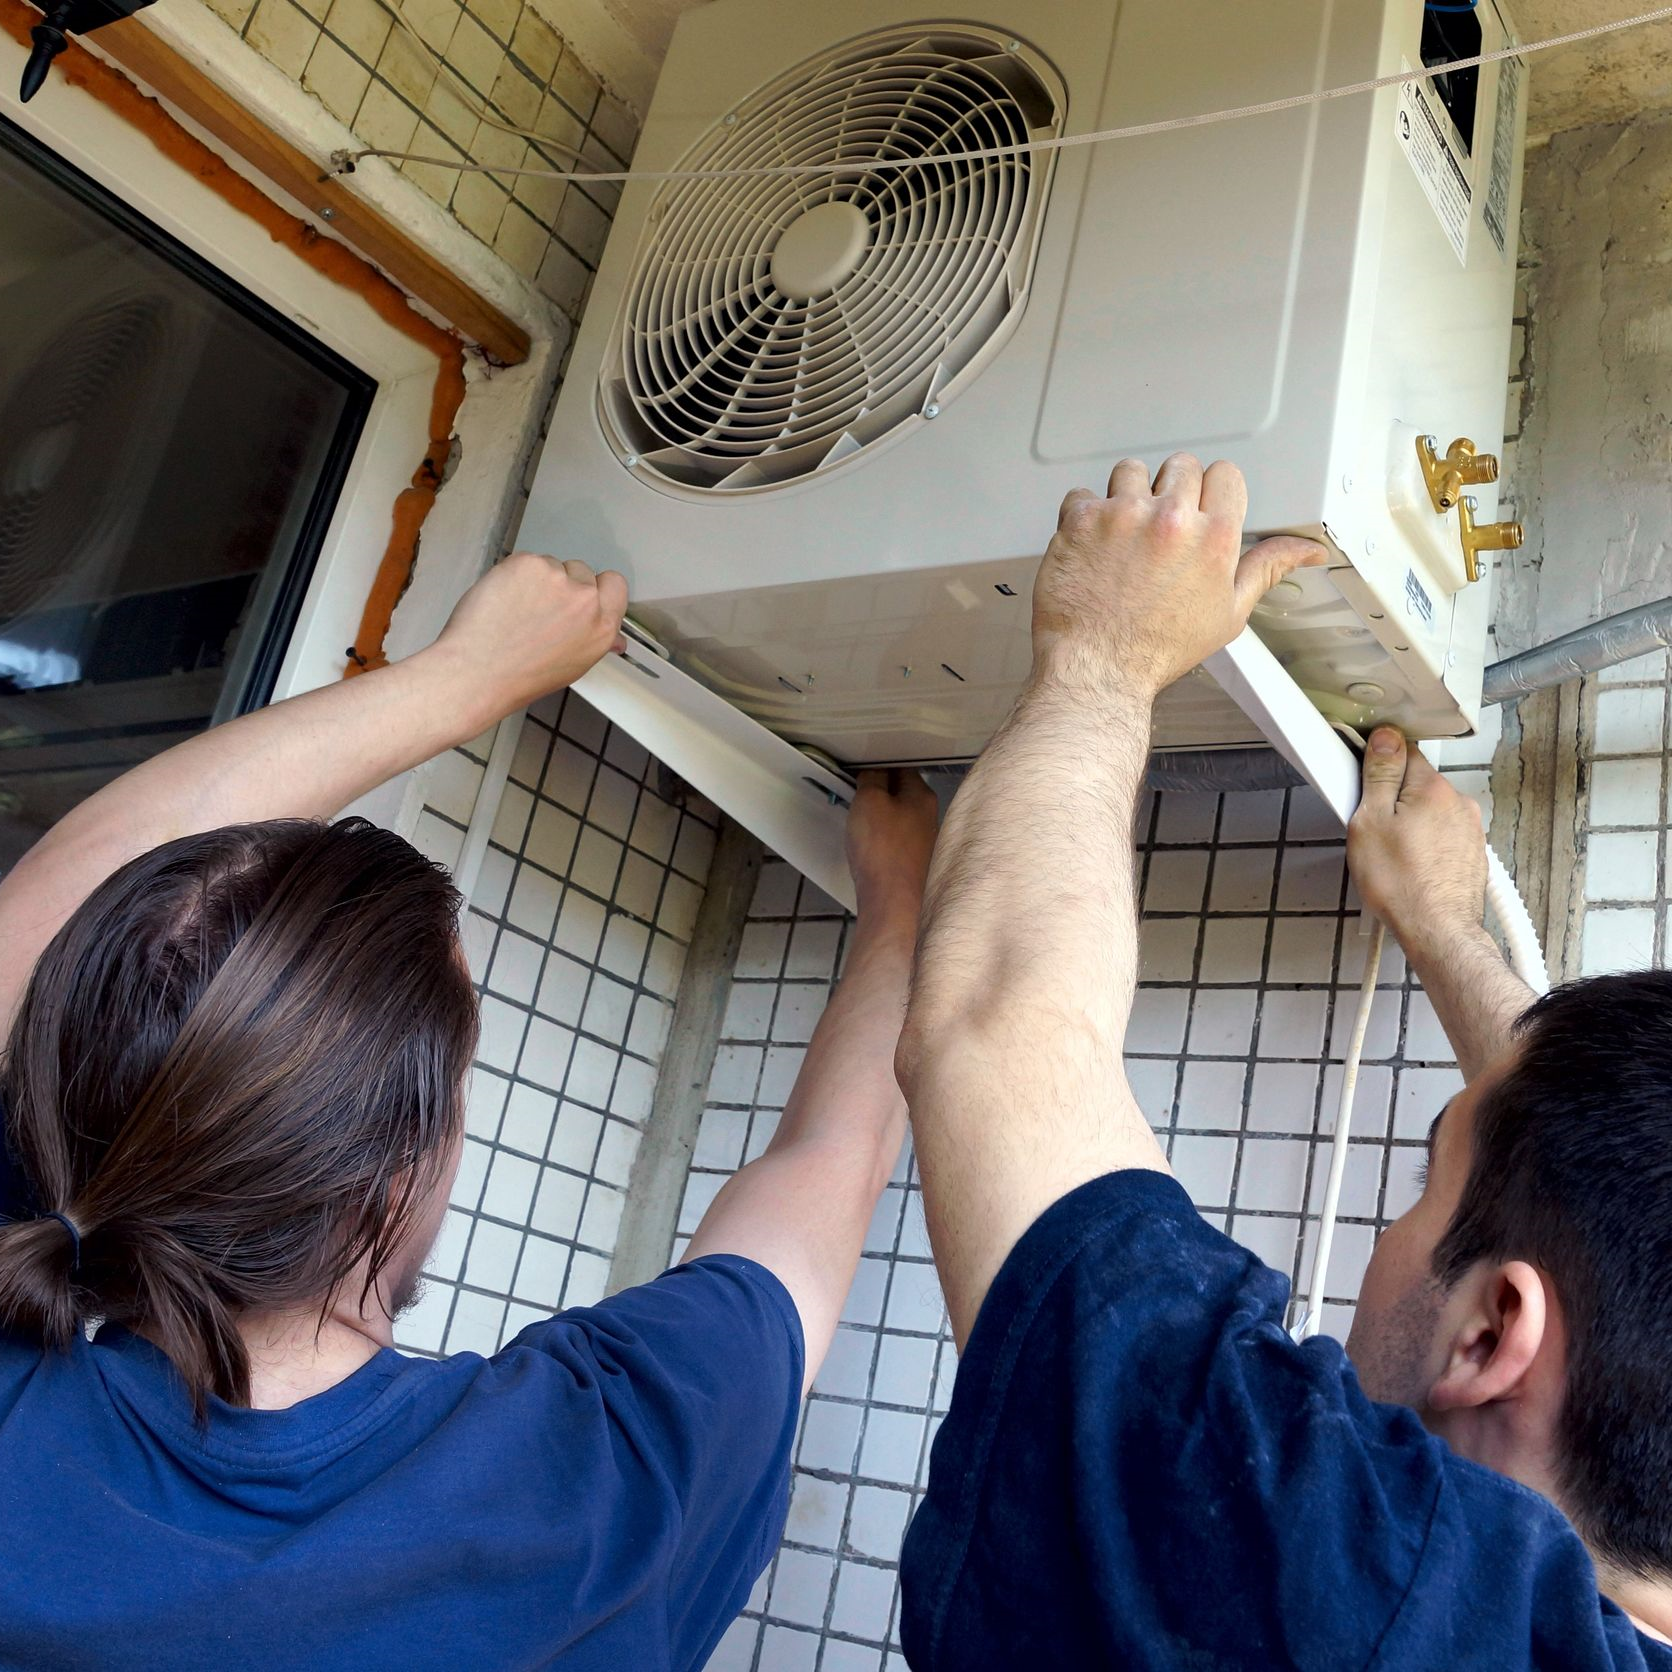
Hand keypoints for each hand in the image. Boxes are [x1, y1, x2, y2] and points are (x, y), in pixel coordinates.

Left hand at [423, 553, 627, 723]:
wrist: (478, 671)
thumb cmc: (521, 676)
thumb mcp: (573, 665)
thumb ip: (594, 639)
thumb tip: (613, 638)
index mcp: (602, 627)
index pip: (614, 584)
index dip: (595, 586)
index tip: (577, 595)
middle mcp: (585, 600)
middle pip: (580, 570)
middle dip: (562, 582)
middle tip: (538, 608)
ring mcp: (556, 578)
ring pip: (550, 564)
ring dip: (535, 578)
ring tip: (515, 608)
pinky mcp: (527, 564)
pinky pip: (524, 560)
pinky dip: (513, 574)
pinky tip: (502, 598)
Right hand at [846, 769, 938, 918]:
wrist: (894, 904)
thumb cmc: (882, 848)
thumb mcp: (869, 801)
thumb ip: (871, 778)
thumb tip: (875, 770)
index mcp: (922, 796)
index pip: (901, 767)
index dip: (877, 764)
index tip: (858, 769)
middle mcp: (929, 817)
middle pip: (902, 793)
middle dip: (878, 792)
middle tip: (854, 793)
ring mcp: (924, 843)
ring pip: (898, 818)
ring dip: (879, 816)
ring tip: (857, 819)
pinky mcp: (915, 865)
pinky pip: (895, 841)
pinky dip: (881, 838)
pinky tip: (868, 846)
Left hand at [1032, 454, 1326, 694]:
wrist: (1098, 668)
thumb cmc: (1158, 648)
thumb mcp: (1229, 613)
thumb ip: (1266, 569)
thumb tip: (1305, 551)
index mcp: (1214, 537)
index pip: (1225, 474)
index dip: (1212, 493)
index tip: (1200, 510)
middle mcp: (1171, 519)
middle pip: (1181, 466)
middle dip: (1173, 491)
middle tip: (1161, 529)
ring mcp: (1123, 516)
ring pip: (1132, 471)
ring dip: (1129, 496)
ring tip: (1125, 534)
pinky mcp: (1081, 521)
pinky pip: (1083, 494)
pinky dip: (1085, 516)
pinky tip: (1093, 546)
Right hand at [1348, 728, 1486, 953]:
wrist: (1438, 930)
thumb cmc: (1401, 884)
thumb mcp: (1370, 822)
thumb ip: (1378, 775)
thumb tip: (1385, 738)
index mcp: (1433, 788)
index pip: (1402, 752)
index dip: (1376, 765)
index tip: (1361, 785)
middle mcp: (1458, 803)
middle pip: (1416, 785)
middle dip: (1392, 801)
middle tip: (1371, 829)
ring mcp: (1469, 830)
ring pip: (1429, 813)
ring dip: (1410, 825)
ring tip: (1390, 856)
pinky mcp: (1472, 854)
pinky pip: (1441, 837)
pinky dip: (1425, 847)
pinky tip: (1408, 868)